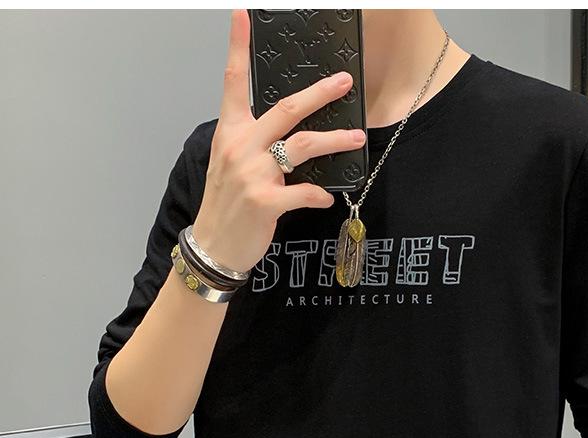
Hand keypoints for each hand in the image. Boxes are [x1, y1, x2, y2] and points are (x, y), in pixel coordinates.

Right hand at [191, 9, 366, 273]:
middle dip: (320, 93)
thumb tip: (288, 134)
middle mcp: (241, 147)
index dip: (237, 47)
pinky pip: (304, 191)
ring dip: (335, 139)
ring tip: (356, 137)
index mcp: (231, 133)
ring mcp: (252, 174)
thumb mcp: (230, 165)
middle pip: (287, 109)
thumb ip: (254, 143)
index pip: (233, 82)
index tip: (243, 15)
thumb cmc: (226, 205)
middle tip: (344, 82)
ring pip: (303, 145)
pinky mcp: (265, 202)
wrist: (213, 246)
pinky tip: (327, 198)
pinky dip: (319, 195)